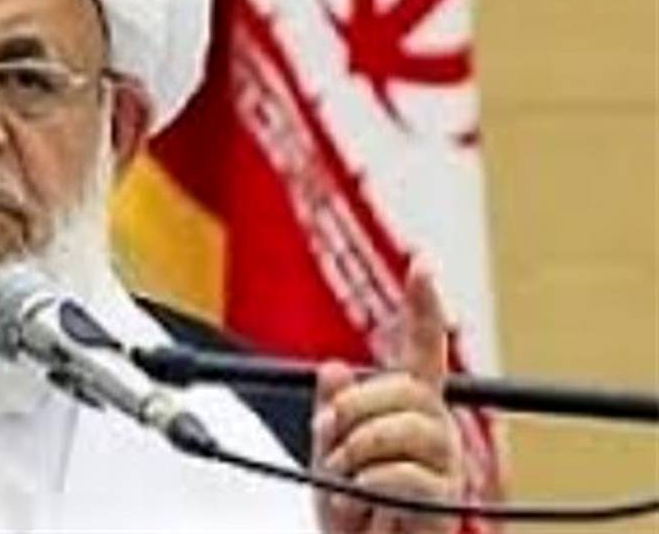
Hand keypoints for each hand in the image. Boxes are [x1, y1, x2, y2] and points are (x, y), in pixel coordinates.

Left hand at [311, 266, 464, 533]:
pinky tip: (366, 503)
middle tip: (331, 442)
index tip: (422, 265)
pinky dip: (370, 486)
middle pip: (403, 388)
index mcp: (407, 408)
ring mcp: (445, 464)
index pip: (421, 348)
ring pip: (404, 427)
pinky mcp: (446, 499)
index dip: (423, 306)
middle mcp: (435, 428)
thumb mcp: (328, 452)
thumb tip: (332, 369)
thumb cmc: (351, 511)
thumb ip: (334, 410)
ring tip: (349, 484)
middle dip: (352, 412)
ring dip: (357, 453)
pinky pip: (403, 472)